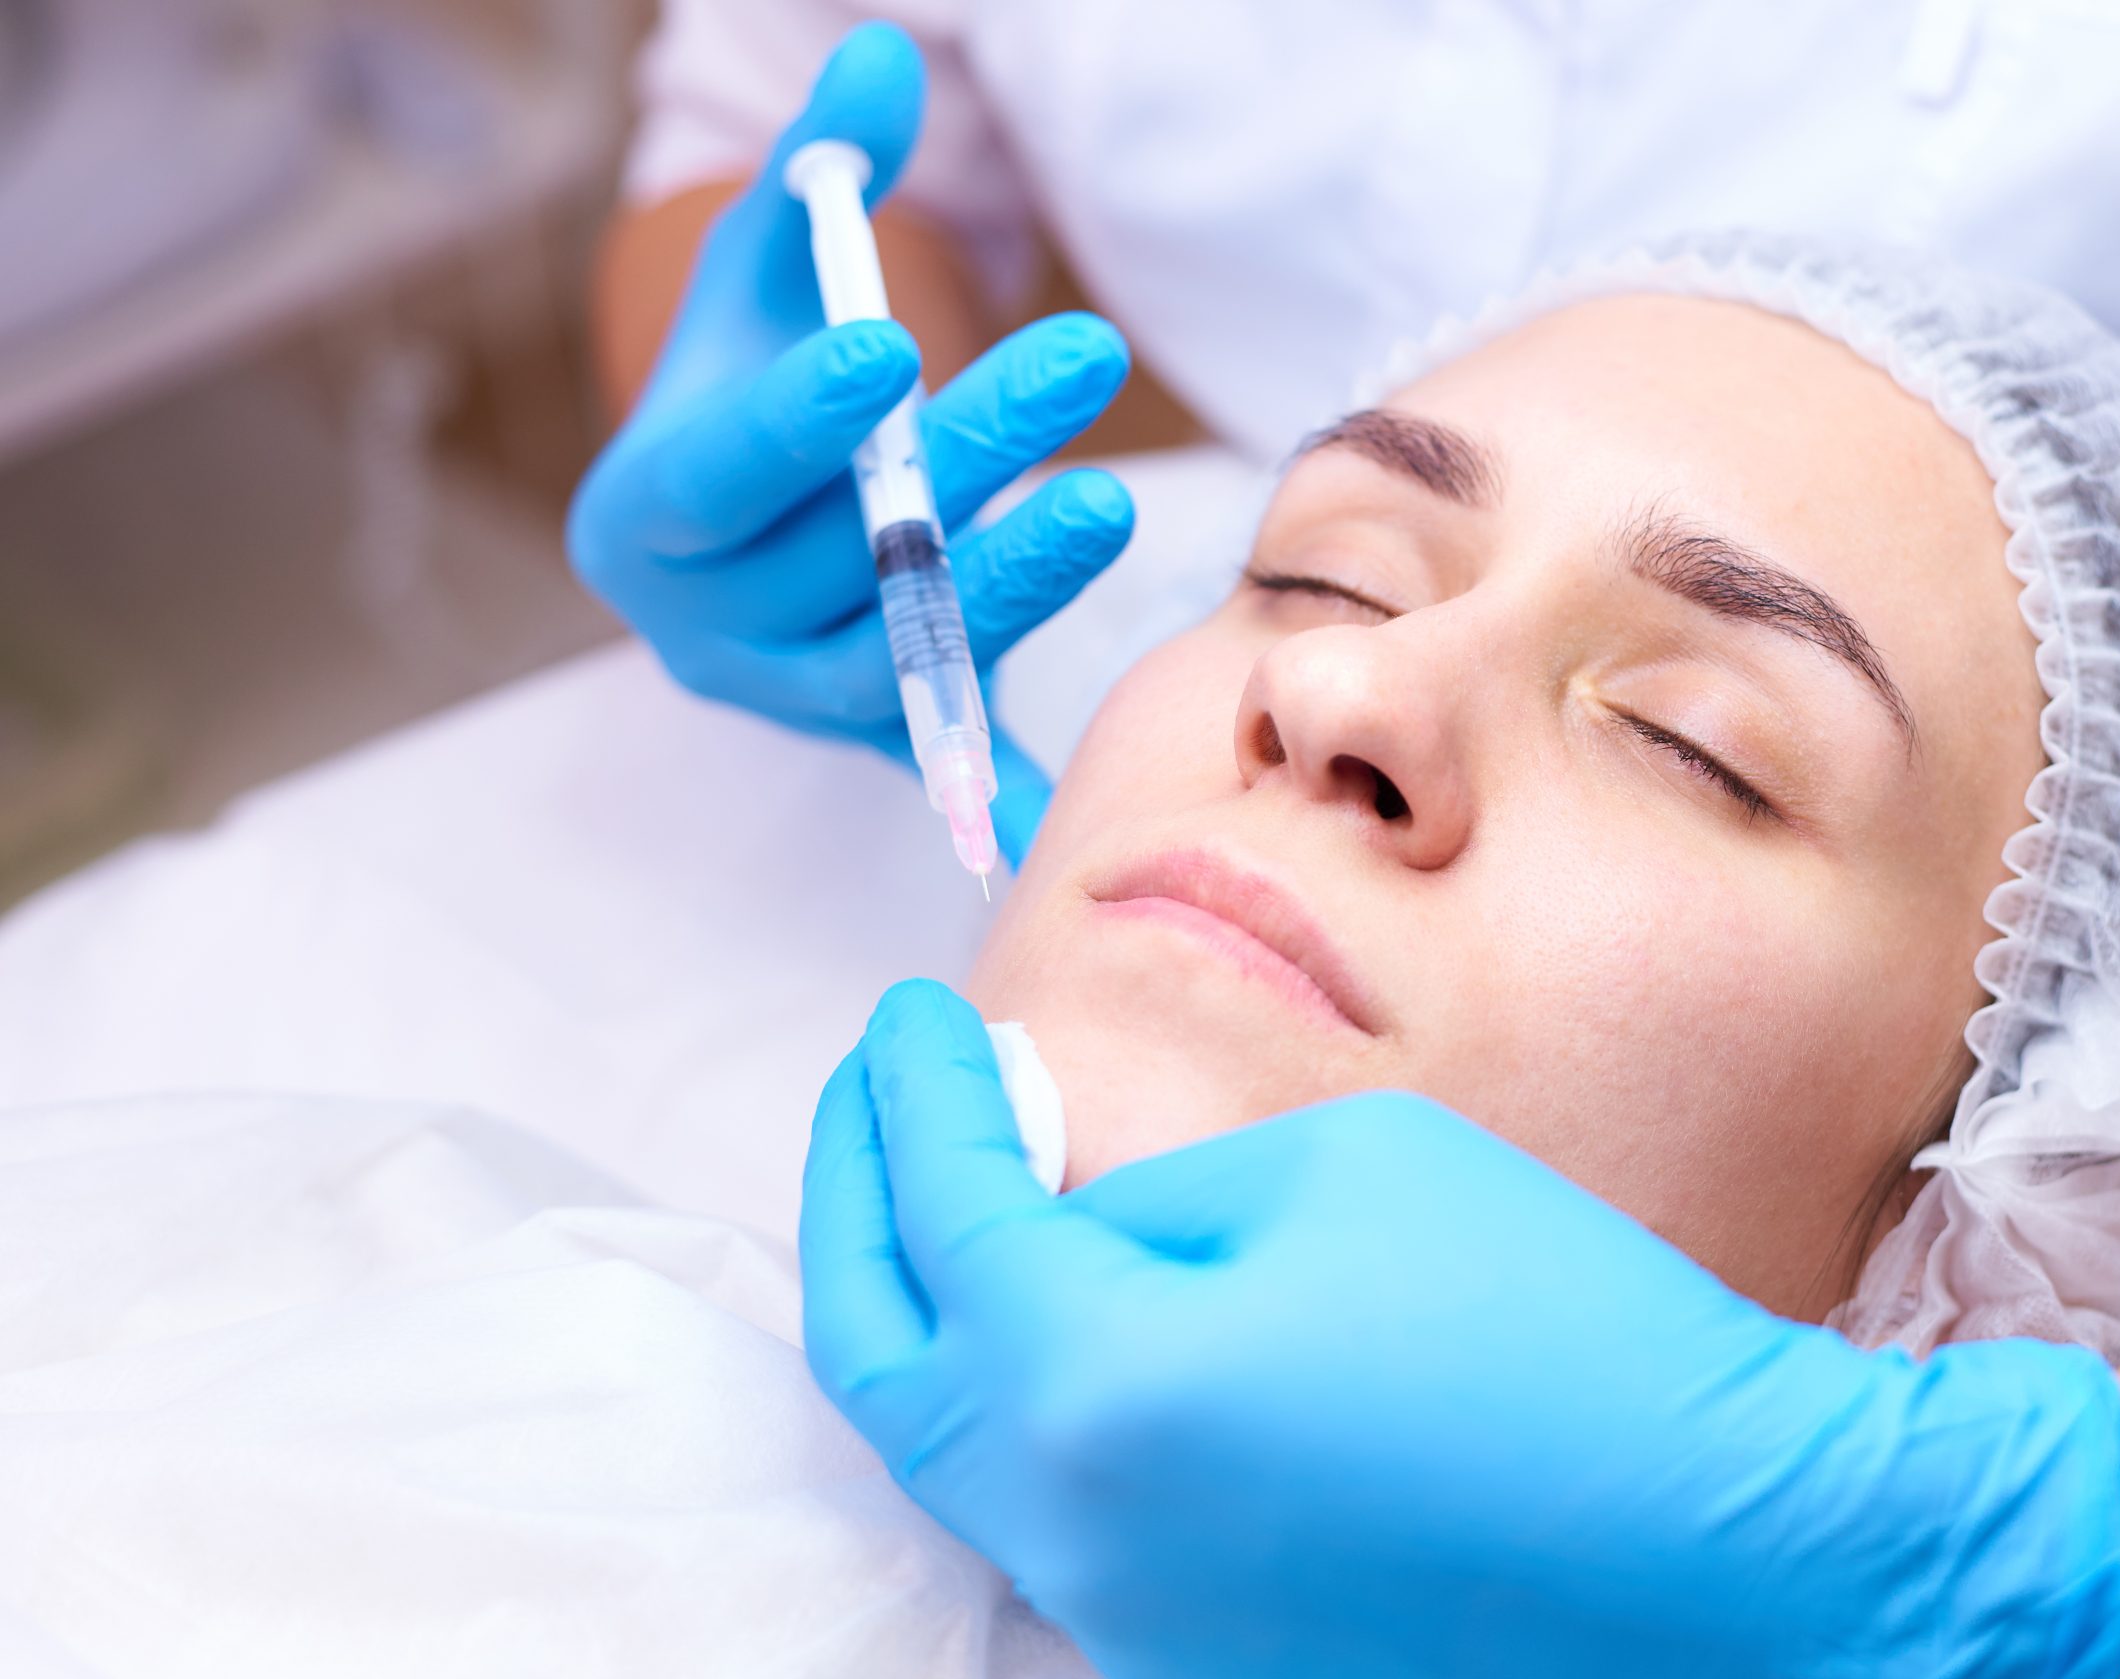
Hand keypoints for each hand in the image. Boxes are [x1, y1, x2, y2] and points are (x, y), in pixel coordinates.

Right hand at [569, 23, 1133, 846]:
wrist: (747, 522)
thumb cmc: (751, 373)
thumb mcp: (769, 266)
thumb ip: (817, 170)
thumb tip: (885, 50)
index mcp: (647, 520)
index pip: (724, 474)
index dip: (801, 419)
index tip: (892, 348)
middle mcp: (707, 633)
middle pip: (838, 557)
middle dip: (962, 463)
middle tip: (1080, 357)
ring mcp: (795, 698)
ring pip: (904, 653)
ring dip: (1009, 583)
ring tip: (1116, 501)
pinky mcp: (879, 737)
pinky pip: (946, 753)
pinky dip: (1005, 780)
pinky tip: (1081, 806)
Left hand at [801, 980, 2119, 1678]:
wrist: (1732, 1550)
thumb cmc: (1558, 1327)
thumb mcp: (1339, 1172)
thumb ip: (1151, 1188)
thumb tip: (1066, 1209)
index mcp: (1096, 1392)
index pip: (940, 1211)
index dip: (911, 1094)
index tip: (910, 1016)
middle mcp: (1080, 1539)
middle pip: (884, 1359)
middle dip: (856, 1206)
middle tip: (883, 1102)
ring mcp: (1136, 1627)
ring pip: (964, 1453)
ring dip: (941, 1312)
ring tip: (974, 1192)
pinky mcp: (1205, 1670)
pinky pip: (1067, 1522)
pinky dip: (1037, 1409)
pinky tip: (1095, 1328)